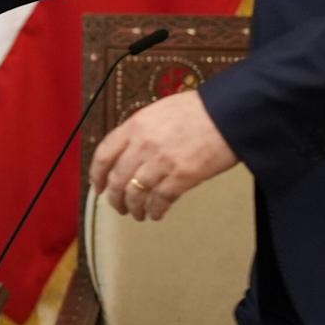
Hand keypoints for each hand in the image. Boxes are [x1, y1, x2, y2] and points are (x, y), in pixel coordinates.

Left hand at [88, 90, 237, 221]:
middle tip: (119, 207)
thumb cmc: (197, 110)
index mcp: (135, 125)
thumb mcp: (159, 111)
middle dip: (115, 199)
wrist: (227, 113)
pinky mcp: (182, 176)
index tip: (98, 187)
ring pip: (136, 193)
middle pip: (117, 179)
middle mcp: (143, 144)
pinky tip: (156, 214)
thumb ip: (140, 130)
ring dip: (134, 208)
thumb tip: (129, 151)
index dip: (97, 175)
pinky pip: (160, 200)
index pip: (104, 154)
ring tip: (138, 214)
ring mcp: (162, 162)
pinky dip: (156, 210)